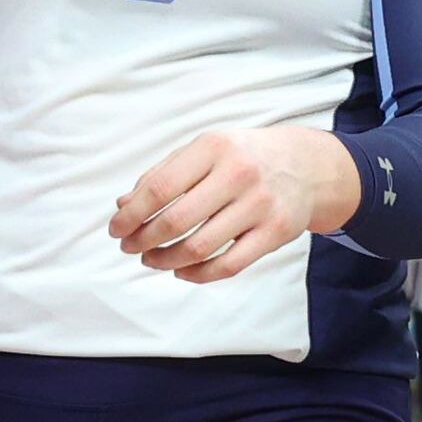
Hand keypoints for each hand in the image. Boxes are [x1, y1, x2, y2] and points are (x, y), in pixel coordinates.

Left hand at [108, 124, 358, 282]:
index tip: (115, 228)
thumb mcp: (205, 150)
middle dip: (143, 239)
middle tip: (129, 246)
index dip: (131, 214)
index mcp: (215, 148)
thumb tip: (123, 206)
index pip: (160, 187)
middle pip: (176, 221)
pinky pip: (228, 266)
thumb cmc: (243, 157)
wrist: (306, 166)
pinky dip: (197, 274)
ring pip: (200, 248)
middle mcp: (239, 174)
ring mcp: (260, 206)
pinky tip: (180, 270)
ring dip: (165, 260)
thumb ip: (163, 174)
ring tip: (150, 259)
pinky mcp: (275, 233)